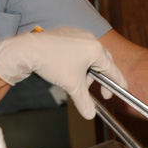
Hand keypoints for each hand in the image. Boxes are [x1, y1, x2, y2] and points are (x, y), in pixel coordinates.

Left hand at [0, 27, 127, 119]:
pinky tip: (69, 67)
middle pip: (103, 61)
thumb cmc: (52, 63)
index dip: (118, 83)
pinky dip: (78, 59)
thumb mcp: (72, 85)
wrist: (27, 50)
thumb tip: (90, 114)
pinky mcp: (67, 33)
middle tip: (97, 90)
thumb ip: (84, 101)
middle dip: (100, 78)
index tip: (121, 90)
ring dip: (87, 69)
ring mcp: (78, 34)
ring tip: (77, 80)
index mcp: (96, 50)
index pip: (112, 69)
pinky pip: (79, 48)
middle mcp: (90, 39)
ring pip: (90, 55)